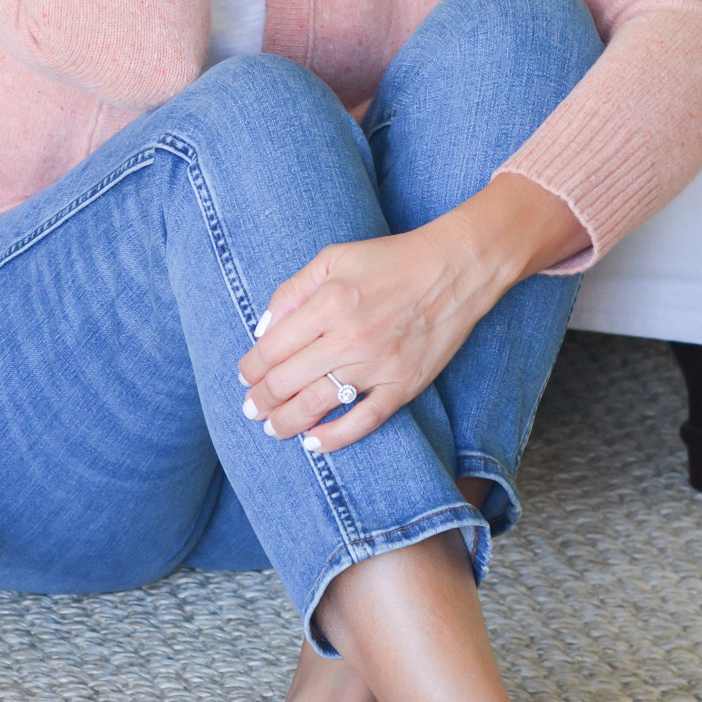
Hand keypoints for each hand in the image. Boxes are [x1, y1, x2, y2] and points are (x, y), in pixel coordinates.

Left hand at [238, 174, 588, 452]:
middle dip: (261, 400)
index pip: (272, 349)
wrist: (455, 269)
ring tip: (272, 428)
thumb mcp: (333, 258)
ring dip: (286, 422)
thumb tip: (263, 330)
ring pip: (317, 406)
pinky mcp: (404, 385)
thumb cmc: (391, 260)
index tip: (245, 377)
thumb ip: (292, 291)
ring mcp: (378, 364)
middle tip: (251, 409)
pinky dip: (335, 438)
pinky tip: (314, 443)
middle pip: (287, 382)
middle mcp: (350, 336)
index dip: (251, 368)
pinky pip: (363, 421)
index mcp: (329, 301)